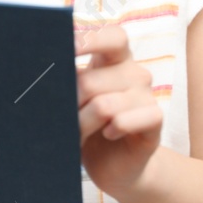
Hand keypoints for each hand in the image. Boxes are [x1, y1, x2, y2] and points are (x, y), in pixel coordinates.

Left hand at [76, 25, 164, 195]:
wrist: (114, 165)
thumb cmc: (88, 125)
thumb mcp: (72, 100)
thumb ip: (66, 81)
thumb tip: (47, 71)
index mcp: (112, 59)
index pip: (113, 37)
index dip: (91, 41)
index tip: (65, 50)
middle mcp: (133, 72)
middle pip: (93, 80)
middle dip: (72, 103)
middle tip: (65, 116)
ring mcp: (146, 95)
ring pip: (106, 105)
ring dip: (85, 124)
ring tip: (83, 132)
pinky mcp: (155, 119)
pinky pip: (128, 120)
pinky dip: (113, 130)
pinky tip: (109, 134)